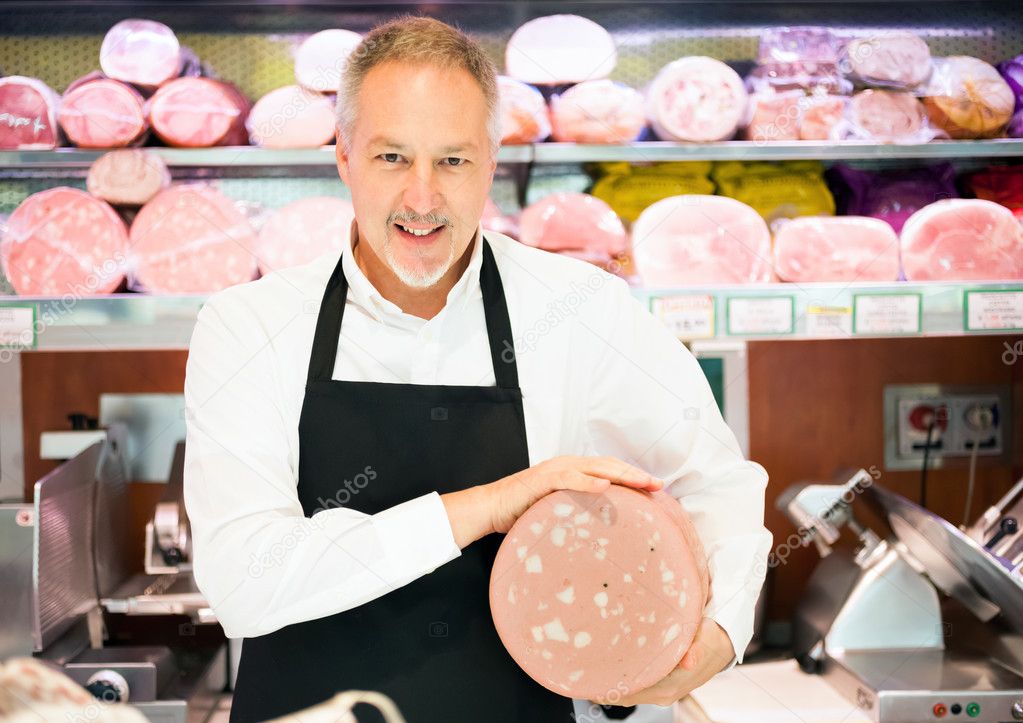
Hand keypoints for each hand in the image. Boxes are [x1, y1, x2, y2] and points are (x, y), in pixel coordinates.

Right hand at [486, 455, 662, 533]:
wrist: (491, 507)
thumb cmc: (524, 512)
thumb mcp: (558, 512)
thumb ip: (578, 513)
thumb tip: (603, 532)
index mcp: (573, 471)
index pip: (609, 470)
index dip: (633, 477)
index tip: (656, 488)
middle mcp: (567, 465)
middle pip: (608, 466)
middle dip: (635, 474)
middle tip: (659, 485)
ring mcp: (555, 470)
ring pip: (595, 467)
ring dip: (620, 474)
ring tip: (642, 482)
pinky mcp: (543, 480)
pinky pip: (569, 478)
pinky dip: (587, 481)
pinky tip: (605, 486)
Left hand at [596, 618, 733, 707]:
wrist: (723, 644)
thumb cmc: (711, 639)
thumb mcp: (705, 639)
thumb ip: (695, 650)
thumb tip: (689, 658)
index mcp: (669, 685)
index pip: (629, 691)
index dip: (606, 685)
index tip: (586, 675)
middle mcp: (662, 692)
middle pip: (622, 694)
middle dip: (600, 683)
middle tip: (576, 668)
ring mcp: (659, 689)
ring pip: (626, 690)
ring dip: (608, 679)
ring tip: (585, 664)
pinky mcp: (658, 682)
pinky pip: (633, 684)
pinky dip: (618, 676)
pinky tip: (605, 663)